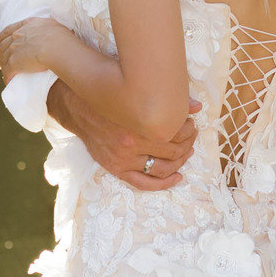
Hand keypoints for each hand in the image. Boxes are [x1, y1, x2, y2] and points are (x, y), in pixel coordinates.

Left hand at [0, 17, 69, 83]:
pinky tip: (8, 81)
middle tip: (1, 59)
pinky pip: (8, 71)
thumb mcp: (53, 25)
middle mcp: (18, 35)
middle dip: (0, 52)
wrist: (57, 47)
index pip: (10, 30)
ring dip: (3, 65)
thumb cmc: (62, 37)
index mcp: (27, 25)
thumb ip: (48, 26)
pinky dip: (7, 77)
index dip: (2, 36)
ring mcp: (14, 49)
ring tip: (4, 71)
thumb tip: (52, 28)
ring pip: (3, 58)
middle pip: (4, 44)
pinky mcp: (15, 62)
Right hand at [47, 79, 199, 191]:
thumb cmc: (111, 97)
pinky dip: (164, 184)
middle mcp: (131, 143)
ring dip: (180, 162)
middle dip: (187, 143)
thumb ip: (168, 98)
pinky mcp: (116, 168)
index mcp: (138, 121)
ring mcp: (123, 158)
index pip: (175, 131)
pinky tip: (178, 177)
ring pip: (162, 169)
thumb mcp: (136, 92)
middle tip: (191, 136)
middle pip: (172, 150)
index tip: (190, 122)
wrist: (78, 108)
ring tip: (186, 152)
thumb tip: (197, 107)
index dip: (188, 128)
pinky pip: (144, 183)